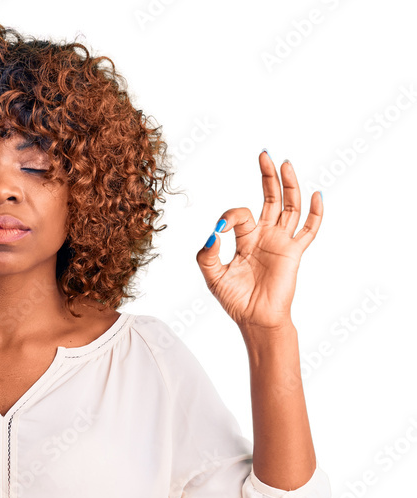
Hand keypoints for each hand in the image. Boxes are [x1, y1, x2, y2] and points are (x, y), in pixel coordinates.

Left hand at [196, 152, 321, 334]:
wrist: (255, 319)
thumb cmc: (235, 300)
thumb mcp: (212, 277)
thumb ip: (206, 256)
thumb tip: (212, 234)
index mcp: (246, 239)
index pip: (240, 214)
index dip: (229, 216)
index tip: (220, 229)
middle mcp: (265, 236)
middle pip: (270, 198)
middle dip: (267, 176)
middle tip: (264, 154)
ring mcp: (281, 242)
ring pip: (289, 207)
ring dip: (289, 185)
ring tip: (286, 163)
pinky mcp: (294, 253)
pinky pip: (309, 231)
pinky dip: (315, 213)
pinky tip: (316, 195)